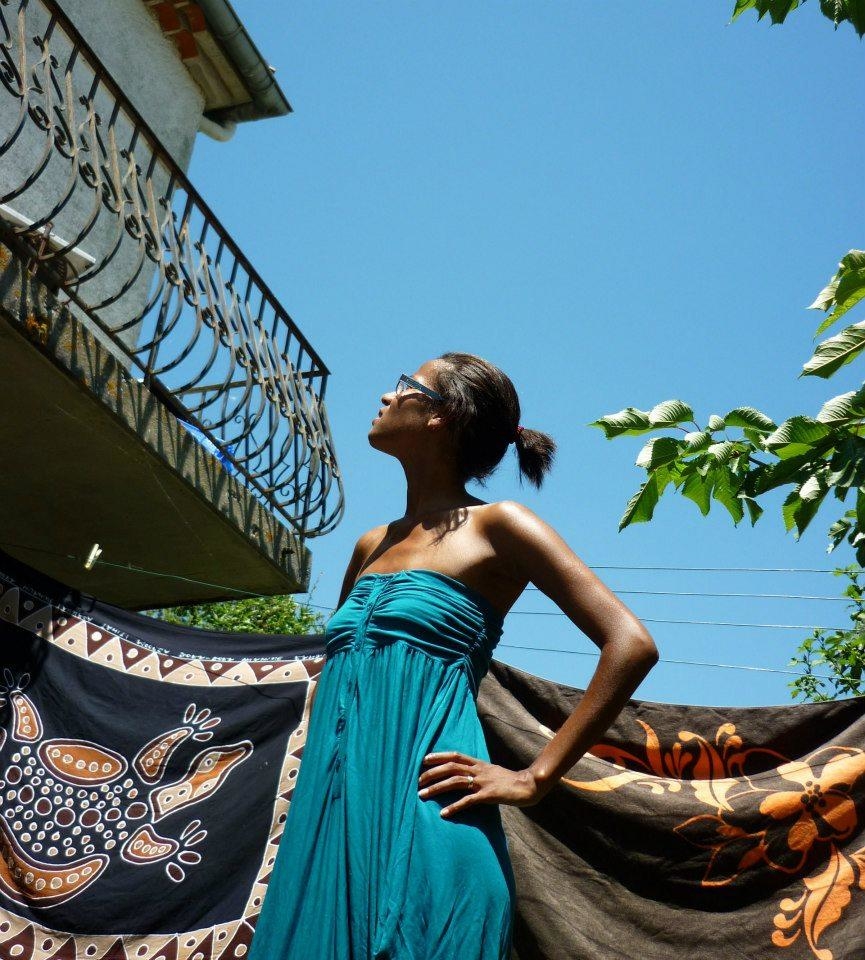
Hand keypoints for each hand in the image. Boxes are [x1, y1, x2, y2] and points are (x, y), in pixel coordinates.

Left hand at [417, 750, 549, 818]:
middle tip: (418, 780)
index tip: (424, 759)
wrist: (527, 786)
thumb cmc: (509, 781)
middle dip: (432, 773)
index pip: (455, 755)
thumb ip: (479, 773)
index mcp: (479, 764)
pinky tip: (443, 813)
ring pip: (455, 782)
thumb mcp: (492, 772)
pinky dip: (454, 807)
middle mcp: (479, 770)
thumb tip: (465, 776)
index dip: (439, 756)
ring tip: (422, 795)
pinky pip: (468, 801)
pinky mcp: (488, 795)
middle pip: (450, 767)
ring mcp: (483, 782)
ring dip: (437, 788)